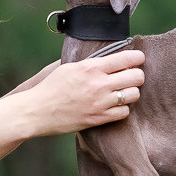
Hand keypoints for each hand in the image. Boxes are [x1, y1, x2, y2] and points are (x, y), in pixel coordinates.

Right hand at [5, 49, 145, 136]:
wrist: (37, 111)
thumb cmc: (51, 87)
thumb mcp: (70, 67)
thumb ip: (91, 63)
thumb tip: (110, 58)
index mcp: (91, 67)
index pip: (127, 58)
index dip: (138, 57)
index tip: (138, 59)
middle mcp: (99, 84)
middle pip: (136, 77)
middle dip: (137, 75)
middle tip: (132, 77)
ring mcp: (100, 102)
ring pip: (133, 95)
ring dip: (131, 92)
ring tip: (123, 92)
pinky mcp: (99, 118)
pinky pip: (124, 112)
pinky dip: (122, 108)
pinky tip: (114, 105)